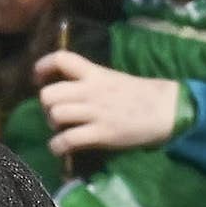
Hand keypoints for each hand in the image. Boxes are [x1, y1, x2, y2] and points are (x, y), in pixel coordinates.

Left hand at [33, 50, 183, 154]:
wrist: (167, 110)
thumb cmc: (138, 95)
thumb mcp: (111, 79)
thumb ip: (88, 81)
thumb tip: (63, 90)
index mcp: (95, 73)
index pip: (62, 59)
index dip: (42, 66)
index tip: (38, 78)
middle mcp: (91, 90)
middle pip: (49, 93)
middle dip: (46, 105)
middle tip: (55, 112)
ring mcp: (96, 112)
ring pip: (56, 115)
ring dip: (52, 125)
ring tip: (62, 129)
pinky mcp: (102, 134)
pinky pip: (67, 140)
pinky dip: (57, 146)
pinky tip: (61, 148)